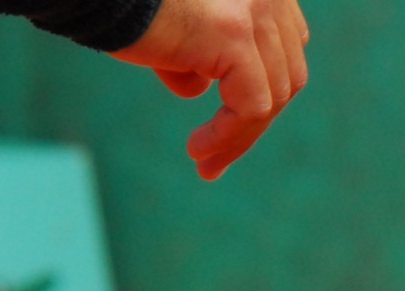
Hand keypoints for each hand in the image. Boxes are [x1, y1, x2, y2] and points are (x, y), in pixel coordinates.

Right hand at [113, 0, 309, 180]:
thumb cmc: (120, 3)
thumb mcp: (172, 28)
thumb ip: (197, 51)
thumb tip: (199, 85)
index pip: (284, 51)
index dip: (264, 92)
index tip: (232, 125)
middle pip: (284, 76)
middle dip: (253, 123)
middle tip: (217, 158)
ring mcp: (255, 9)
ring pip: (272, 96)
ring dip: (237, 138)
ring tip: (205, 161)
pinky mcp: (234, 34)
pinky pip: (251, 105)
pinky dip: (229, 135)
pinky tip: (198, 150)